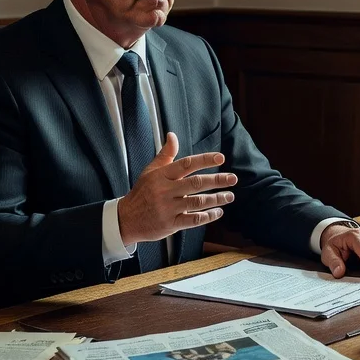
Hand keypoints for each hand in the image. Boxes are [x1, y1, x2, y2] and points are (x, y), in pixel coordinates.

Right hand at [116, 133, 235, 245]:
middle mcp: (165, 191)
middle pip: (195, 183)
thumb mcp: (151, 171)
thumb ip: (166, 154)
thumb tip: (172, 135)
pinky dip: (207, 216)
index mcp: (162, 175)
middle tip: (233, 178)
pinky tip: (218, 212)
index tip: (221, 158)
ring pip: (197, 202)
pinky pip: (193, 220)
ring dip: (216, 199)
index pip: (187, 164)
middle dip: (217, 180)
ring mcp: (168, 208)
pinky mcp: (170, 224)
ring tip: (230, 196)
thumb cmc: (142, 192)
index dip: (205, 160)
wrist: (126, 219)